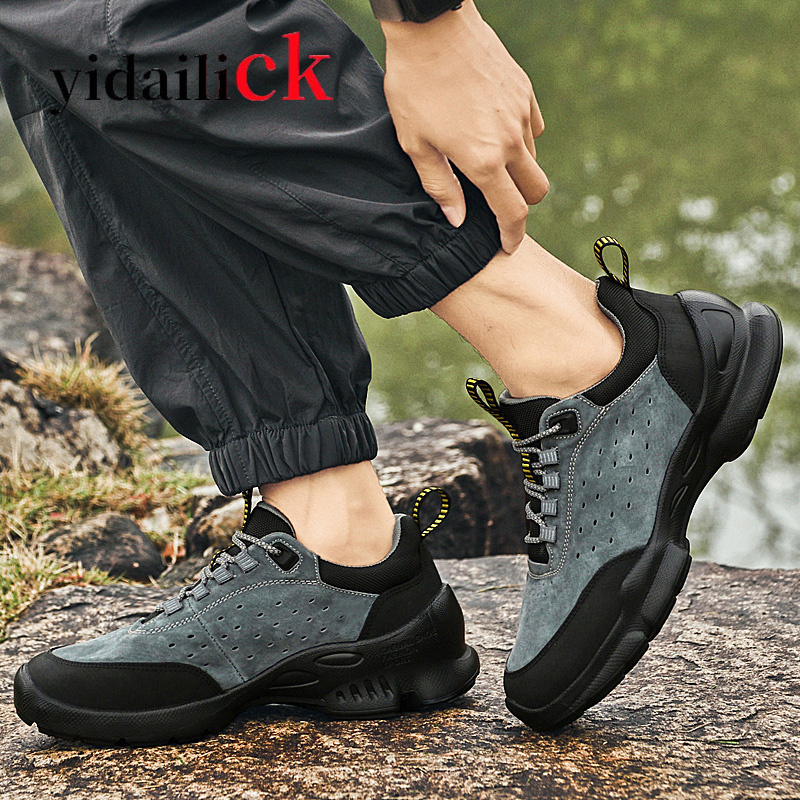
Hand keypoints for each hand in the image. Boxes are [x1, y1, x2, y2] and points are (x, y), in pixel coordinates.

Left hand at [381, 0, 546, 253]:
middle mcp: (510, 141)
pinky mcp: (524, 91)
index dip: (513, 236)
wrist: (432, 26)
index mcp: (483, 161)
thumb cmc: (415, 86)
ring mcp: (521, 114)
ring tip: (489, 164)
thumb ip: (440, 186)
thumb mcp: (416, 144)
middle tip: (500, 207)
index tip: (509, 246)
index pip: (513, 213)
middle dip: (522, 206)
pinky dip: (522, 141)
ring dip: (519, 172)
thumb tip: (459, 219)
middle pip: (536, 191)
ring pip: (535, 159)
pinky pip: (534, 128)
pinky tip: (497, 134)